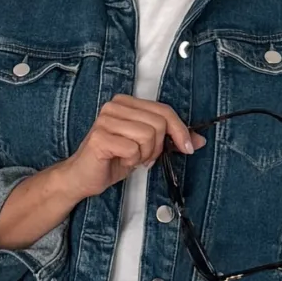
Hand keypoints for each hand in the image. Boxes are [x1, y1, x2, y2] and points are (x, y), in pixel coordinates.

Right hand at [59, 97, 200, 201]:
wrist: (82, 177)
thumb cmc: (112, 160)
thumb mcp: (146, 148)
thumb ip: (170, 140)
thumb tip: (198, 140)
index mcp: (126, 103)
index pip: (164, 110)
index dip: (180, 130)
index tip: (188, 147)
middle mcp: (114, 106)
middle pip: (159, 123)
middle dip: (158, 147)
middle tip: (145, 158)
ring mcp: (105, 120)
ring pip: (147, 135)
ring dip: (144, 155)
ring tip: (131, 159)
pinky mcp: (100, 137)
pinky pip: (133, 149)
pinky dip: (132, 161)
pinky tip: (120, 161)